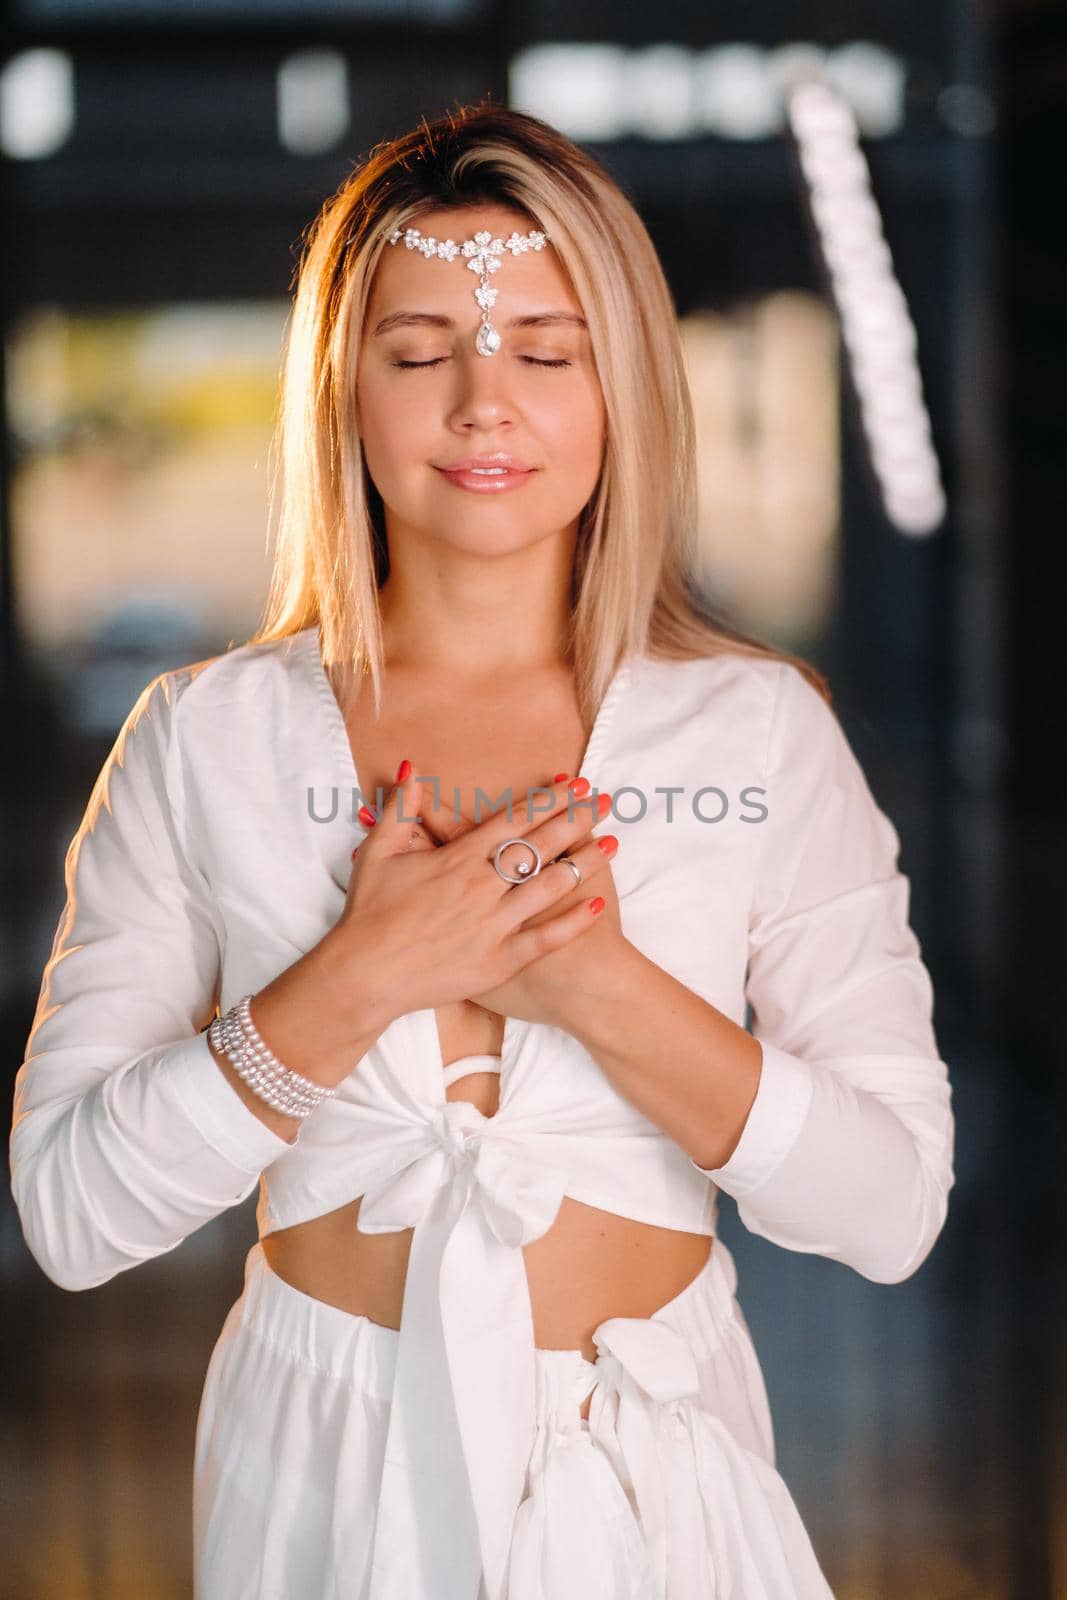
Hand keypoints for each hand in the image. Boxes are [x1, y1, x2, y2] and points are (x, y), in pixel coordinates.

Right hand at [337, 770, 616, 1026]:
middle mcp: (481, 887)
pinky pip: (545, 938)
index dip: (548, 800)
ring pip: (549, 886)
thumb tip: (413, 771)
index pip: (513, 820)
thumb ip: (400, 809)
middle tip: (604, 801)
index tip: (575, 785)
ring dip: (584, 862)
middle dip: (576, 819)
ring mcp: (493, 925)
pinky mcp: (498, 962)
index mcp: (457, 859)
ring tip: (613, 842)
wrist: (364, 975)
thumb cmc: (368, 914)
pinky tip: (598, 902)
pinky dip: (574, 920)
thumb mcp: (377, 852)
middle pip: (539, 845)